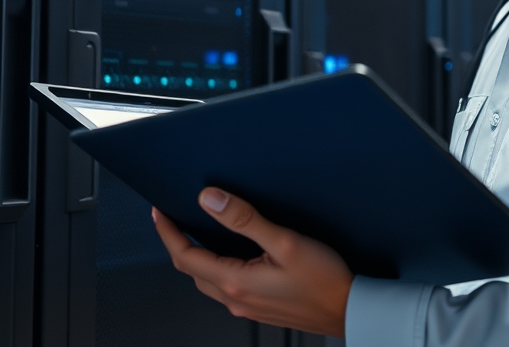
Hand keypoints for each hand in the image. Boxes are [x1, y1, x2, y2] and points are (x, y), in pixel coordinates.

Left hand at [152, 188, 353, 335]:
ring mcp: (247, 307)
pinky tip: (227, 253)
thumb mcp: (284, 241)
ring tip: (195, 232)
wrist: (350, 310)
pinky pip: (224, 287)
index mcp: (236, 282)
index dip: (167, 232)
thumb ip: (244, 219)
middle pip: (191, 270)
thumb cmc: (324, 279)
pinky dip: (215, 267)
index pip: (185, 256)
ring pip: (207, 280)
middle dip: (178, 243)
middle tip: (173, 218)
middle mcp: (236, 299)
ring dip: (195, 257)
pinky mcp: (259, 308)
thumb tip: (210, 200)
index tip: (159, 212)